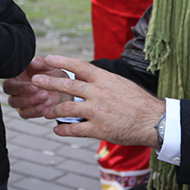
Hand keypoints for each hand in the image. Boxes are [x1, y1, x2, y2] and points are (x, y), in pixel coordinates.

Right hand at [3, 56, 72, 118]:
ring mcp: (21, 103)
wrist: (61, 84)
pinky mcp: (28, 111)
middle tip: (43, 93)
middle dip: (27, 98)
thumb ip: (38, 62)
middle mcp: (15, 92)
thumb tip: (32, 61)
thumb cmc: (50, 72)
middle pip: (12, 100)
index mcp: (15, 78)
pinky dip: (37, 110)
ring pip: (19, 108)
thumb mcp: (47, 65)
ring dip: (34, 105)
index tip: (34, 84)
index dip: (18, 87)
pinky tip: (48, 104)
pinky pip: (28, 114)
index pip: (8, 85)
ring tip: (47, 97)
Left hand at [30, 55, 164, 147]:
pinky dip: (63, 130)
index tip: (47, 59)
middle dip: (49, 83)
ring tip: (43, 111)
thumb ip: (101, 80)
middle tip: (34, 80)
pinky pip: (75, 129)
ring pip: (68, 110)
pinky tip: (56, 130)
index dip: (62, 62)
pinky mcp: (99, 129)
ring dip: (53, 110)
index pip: (79, 66)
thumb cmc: (138, 101)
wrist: (154, 120)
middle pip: (68, 86)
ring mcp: (98, 111)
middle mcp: (99, 93)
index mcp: (105, 79)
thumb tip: (83, 74)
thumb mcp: (120, 83)